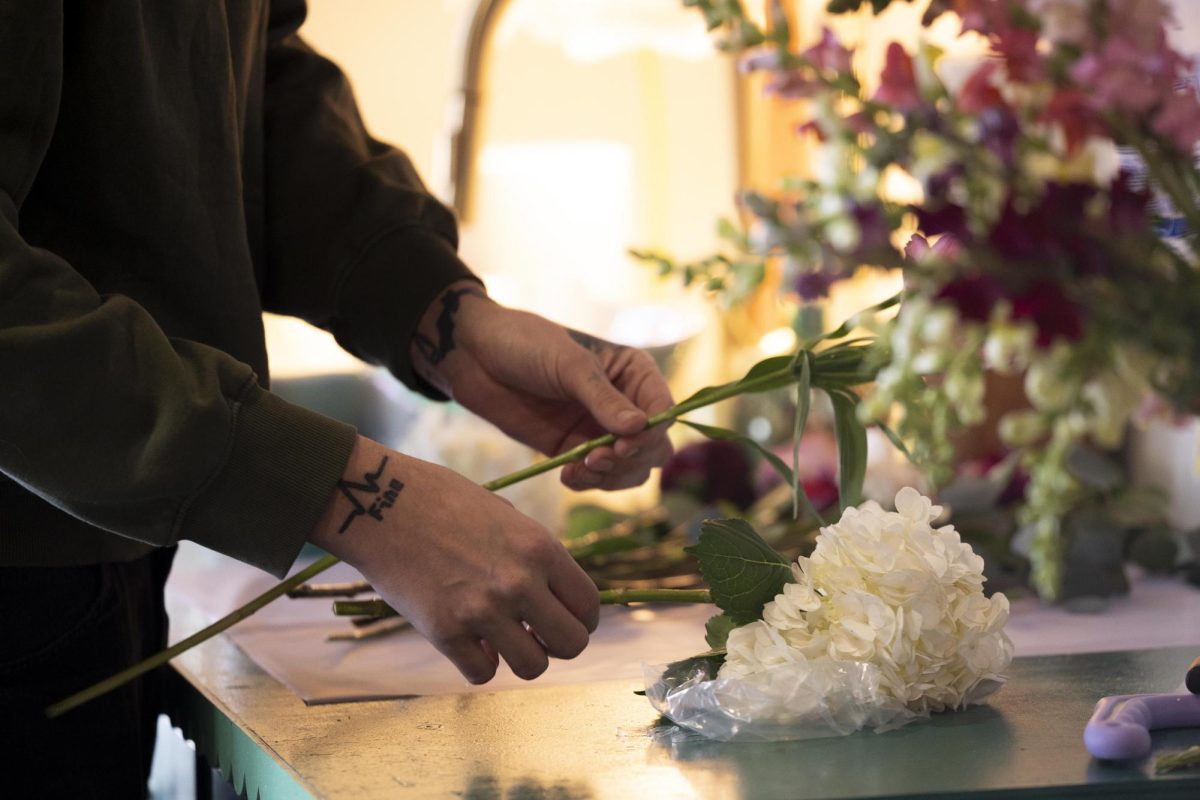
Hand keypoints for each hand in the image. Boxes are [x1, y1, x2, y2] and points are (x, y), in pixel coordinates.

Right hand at [311, 437, 598, 682]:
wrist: (378, 501)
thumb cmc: (442, 500)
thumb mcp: (505, 516)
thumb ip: (534, 556)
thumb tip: (554, 596)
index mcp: (540, 548)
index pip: (588, 605)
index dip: (581, 618)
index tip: (564, 617)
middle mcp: (519, 582)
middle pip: (572, 644)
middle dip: (558, 644)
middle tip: (538, 635)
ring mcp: (482, 610)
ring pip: (532, 667)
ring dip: (521, 657)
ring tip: (503, 638)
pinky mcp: (444, 631)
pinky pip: (482, 673)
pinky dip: (479, 663)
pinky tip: (470, 642)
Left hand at [412, 282, 674, 489]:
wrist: (475, 356)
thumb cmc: (526, 344)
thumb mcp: (568, 364)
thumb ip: (602, 398)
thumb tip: (640, 428)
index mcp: (634, 372)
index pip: (663, 411)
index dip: (651, 434)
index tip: (623, 444)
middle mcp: (625, 403)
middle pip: (654, 448)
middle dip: (631, 459)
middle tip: (596, 459)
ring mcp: (600, 429)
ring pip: (630, 469)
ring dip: (611, 476)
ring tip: (580, 469)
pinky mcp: (574, 449)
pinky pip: (597, 477)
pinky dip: (589, 482)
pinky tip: (567, 475)